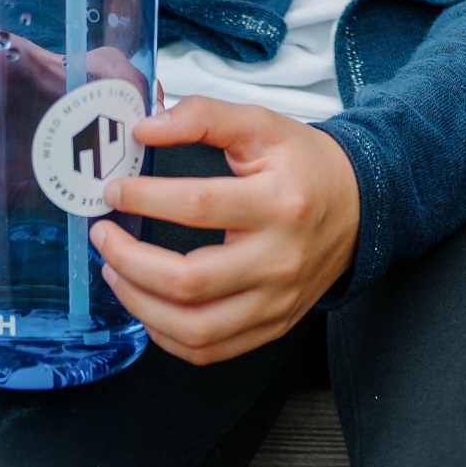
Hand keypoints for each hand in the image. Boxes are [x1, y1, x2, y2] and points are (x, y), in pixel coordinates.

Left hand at [90, 92, 361, 364]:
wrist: (361, 206)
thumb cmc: (305, 166)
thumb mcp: (261, 125)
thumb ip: (203, 116)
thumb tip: (145, 129)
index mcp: (280, 202)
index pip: (198, 206)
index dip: (145, 198)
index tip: (115, 190)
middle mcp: (281, 259)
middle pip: (189, 281)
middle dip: (129, 260)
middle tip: (105, 237)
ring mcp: (278, 300)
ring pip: (195, 329)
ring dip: (140, 305)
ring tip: (116, 274)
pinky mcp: (274, 324)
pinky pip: (209, 350)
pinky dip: (167, 335)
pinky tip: (148, 306)